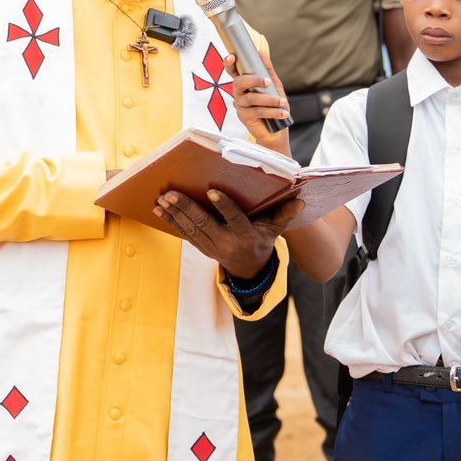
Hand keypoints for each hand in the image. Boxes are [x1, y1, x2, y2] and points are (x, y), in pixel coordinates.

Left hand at [155, 189, 300, 281]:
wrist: (250, 268)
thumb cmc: (262, 239)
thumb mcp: (275, 229)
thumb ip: (284, 214)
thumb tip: (301, 201)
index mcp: (246, 235)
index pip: (234, 219)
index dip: (224, 205)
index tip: (211, 191)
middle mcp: (227, 243)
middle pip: (205, 224)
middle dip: (187, 208)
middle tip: (171, 193)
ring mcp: (212, 247)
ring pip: (190, 229)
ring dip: (174, 214)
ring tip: (162, 198)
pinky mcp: (201, 248)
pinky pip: (184, 235)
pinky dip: (171, 222)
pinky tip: (159, 209)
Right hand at [227, 47, 291, 156]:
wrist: (277, 130)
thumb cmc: (274, 105)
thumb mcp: (274, 86)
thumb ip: (267, 70)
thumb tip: (261, 52)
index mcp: (244, 83)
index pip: (232, 71)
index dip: (229, 63)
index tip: (232, 56)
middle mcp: (239, 93)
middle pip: (239, 82)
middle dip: (254, 80)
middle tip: (269, 82)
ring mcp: (240, 105)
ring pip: (251, 98)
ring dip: (270, 99)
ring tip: (283, 102)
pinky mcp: (244, 117)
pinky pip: (257, 111)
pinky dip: (273, 111)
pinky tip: (283, 113)